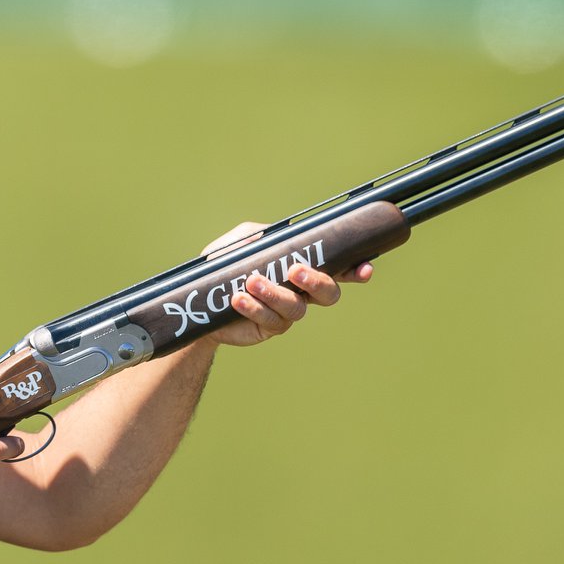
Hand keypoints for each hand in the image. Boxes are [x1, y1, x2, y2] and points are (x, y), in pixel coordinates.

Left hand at [197, 221, 374, 348]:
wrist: (199, 302)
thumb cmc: (224, 268)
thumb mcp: (240, 243)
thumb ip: (260, 236)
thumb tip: (275, 237)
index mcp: (301, 268)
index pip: (336, 268)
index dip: (355, 270)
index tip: (365, 268)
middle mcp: (300, 291)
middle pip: (328, 293)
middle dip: (317, 282)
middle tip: (295, 270)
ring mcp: (286, 312)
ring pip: (297, 308)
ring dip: (275, 293)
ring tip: (251, 282)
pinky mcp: (269, 327)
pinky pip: (271, 320)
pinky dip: (254, 307)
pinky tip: (238, 299)